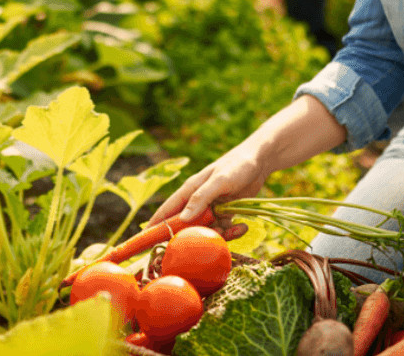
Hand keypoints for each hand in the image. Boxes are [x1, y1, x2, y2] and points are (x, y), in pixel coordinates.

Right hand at [146, 144, 269, 238]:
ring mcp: (211, 208)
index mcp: (189, 191)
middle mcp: (198, 201)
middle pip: (188, 226)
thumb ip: (201, 198)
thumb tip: (183, 218)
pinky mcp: (225, 212)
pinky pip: (224, 229)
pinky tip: (244, 226)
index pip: (167, 210)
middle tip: (207, 243)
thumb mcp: (219, 181)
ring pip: (207, 231)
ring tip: (234, 227)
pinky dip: (233, 231)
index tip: (143, 242)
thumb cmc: (237, 165)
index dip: (155, 226)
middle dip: (195, 237)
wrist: (260, 160)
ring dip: (220, 234)